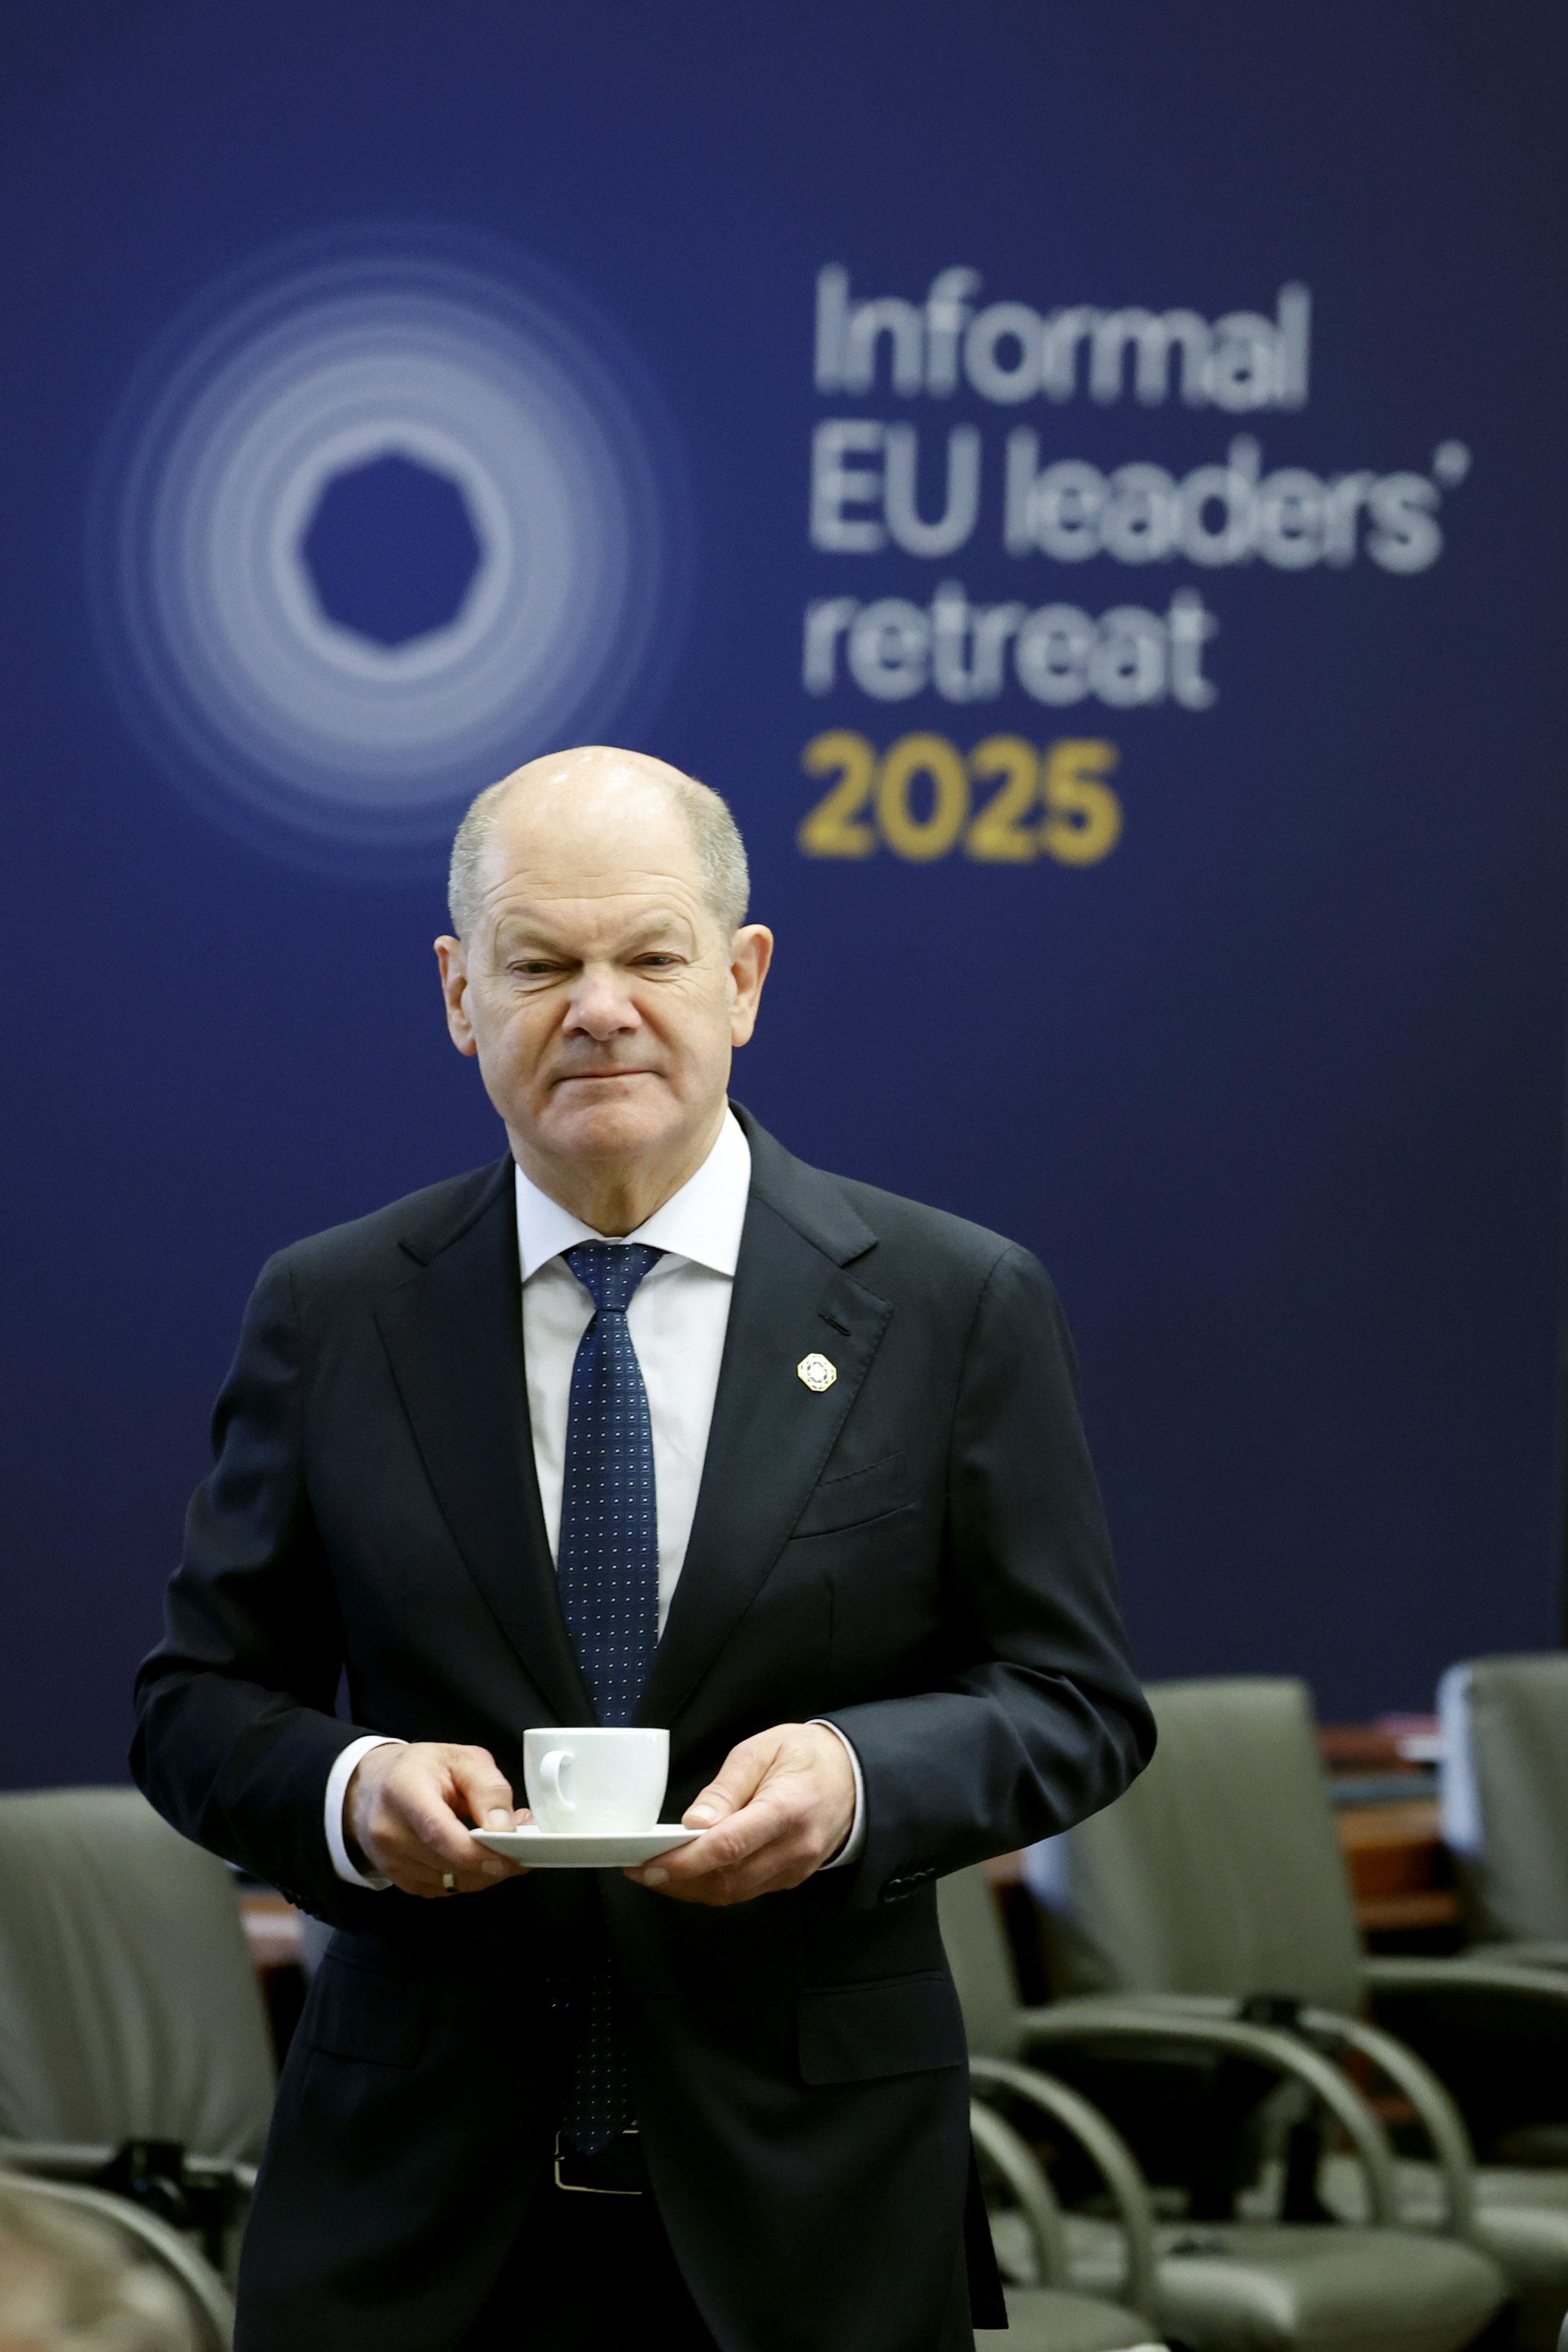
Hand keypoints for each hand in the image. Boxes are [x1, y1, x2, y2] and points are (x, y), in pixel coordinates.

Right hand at [345, 1741, 530, 1898]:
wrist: (371, 1786)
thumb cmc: (420, 1768)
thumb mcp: (461, 1758)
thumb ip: (488, 1788)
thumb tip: (506, 1827)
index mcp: (404, 1791)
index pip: (440, 1833)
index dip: (480, 1851)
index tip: (515, 1850)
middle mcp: (390, 1831)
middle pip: (450, 1864)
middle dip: (495, 1860)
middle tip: (524, 1842)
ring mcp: (390, 1861)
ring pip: (452, 1882)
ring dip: (485, 1871)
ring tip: (501, 1844)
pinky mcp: (399, 1880)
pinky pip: (444, 1889)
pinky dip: (468, 1877)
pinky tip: (476, 1855)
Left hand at [623, 1723, 854, 1906]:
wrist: (855, 1775)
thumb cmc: (806, 1755)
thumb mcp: (761, 1751)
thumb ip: (725, 1789)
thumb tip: (692, 1824)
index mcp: (786, 1809)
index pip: (729, 1847)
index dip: (684, 1862)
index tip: (648, 1865)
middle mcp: (794, 1848)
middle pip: (728, 1880)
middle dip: (677, 1881)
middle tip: (640, 1870)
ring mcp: (796, 1869)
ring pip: (734, 1893)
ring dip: (691, 1889)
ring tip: (656, 1873)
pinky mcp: (792, 1879)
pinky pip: (747, 1891)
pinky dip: (714, 1886)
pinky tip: (690, 1872)